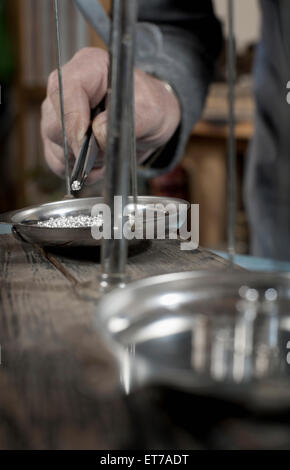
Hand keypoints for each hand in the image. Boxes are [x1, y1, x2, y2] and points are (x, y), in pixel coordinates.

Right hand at [41, 47, 180, 183]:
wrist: (150, 123)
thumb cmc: (151, 107)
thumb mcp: (153, 112)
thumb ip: (131, 120)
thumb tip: (99, 132)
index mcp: (89, 67)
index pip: (65, 89)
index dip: (72, 118)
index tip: (84, 143)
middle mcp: (66, 88)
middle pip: (55, 122)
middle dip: (80, 146)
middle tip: (106, 153)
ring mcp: (57, 114)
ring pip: (54, 144)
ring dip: (81, 160)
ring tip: (108, 157)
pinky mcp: (57, 137)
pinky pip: (56, 161)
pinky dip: (77, 170)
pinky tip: (98, 166)